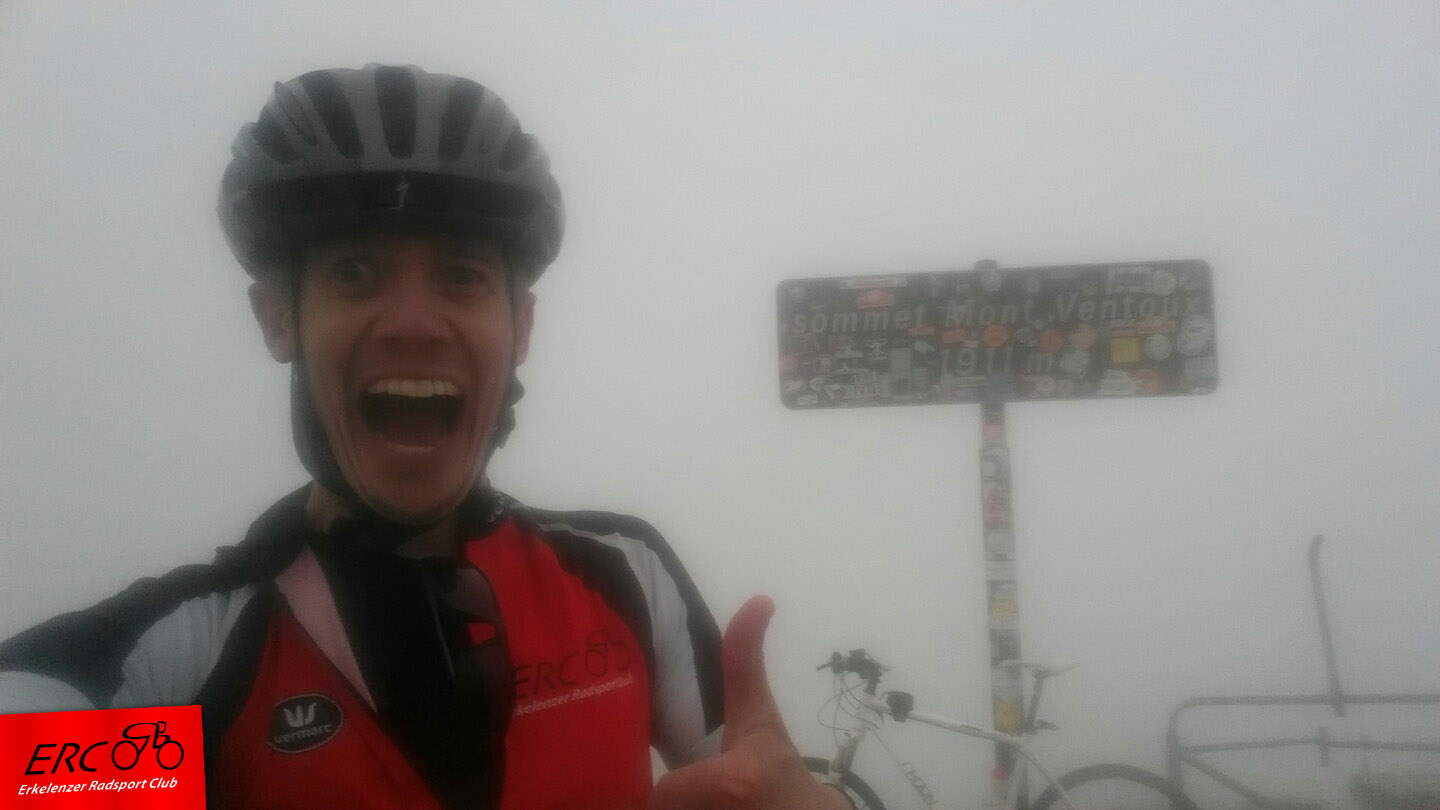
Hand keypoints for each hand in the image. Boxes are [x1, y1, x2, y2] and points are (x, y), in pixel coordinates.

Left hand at [648, 596, 848, 809]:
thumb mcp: (760, 717)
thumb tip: (759, 600)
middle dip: (674, 805)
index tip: (687, 781)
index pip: (659, 795)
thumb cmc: (776, 768)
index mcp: (730, 783)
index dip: (669, 790)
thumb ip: (744, 661)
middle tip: (696, 798)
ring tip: (701, 805)